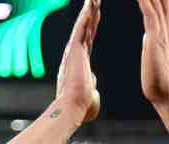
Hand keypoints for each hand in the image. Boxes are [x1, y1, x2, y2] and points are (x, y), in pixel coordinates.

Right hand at [55, 0, 101, 123]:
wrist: (72, 109)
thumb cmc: (80, 107)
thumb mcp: (90, 94)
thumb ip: (92, 85)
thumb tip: (93, 84)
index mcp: (79, 62)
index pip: (88, 39)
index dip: (92, 26)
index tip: (96, 14)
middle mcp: (74, 54)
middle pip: (85, 28)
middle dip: (90, 13)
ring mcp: (73, 51)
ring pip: (83, 25)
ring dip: (88, 10)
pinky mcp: (74, 50)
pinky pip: (81, 29)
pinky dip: (85, 16)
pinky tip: (90, 4)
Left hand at [138, 0, 168, 105]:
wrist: (166, 94)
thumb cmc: (158, 81)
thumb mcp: (155, 54)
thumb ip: (153, 42)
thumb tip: (149, 35)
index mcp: (165, 31)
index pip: (165, 2)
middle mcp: (166, 27)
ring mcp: (161, 30)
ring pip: (156, 0)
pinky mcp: (154, 36)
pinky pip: (148, 11)